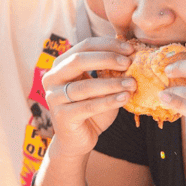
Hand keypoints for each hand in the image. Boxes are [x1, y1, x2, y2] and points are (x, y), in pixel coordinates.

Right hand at [41, 37, 135, 159]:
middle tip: (129, 62)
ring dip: (112, 83)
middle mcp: (53, 78)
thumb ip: (110, 71)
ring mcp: (53, 98)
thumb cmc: (92, 108)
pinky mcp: (61, 117)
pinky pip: (88, 106)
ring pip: (85, 87)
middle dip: (107, 58)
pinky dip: (109, 101)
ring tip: (132, 83)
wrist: (78, 139)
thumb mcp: (102, 85)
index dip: (108, 45)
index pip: (84, 46)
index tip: (130, 48)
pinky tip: (125, 98)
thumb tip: (132, 53)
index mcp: (61, 64)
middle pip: (78, 61)